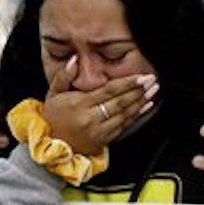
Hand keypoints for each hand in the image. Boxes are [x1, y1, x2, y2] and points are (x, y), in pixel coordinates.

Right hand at [40, 58, 156, 154]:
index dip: (127, 83)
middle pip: (120, 102)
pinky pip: (124, 126)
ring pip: (124, 115)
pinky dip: (137, 115)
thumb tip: (74, 59)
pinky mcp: (103, 140)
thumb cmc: (52, 117)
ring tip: (153, 91)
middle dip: (139, 90)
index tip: (141, 76)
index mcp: (79, 104)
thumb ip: (63, 76)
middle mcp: (90, 118)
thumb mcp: (52, 94)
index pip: (108, 91)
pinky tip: (145, 106)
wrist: (50, 145)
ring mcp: (98, 131)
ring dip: (141, 102)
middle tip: (152, 80)